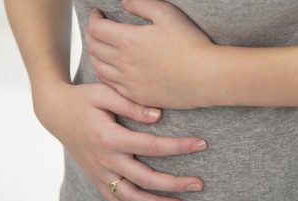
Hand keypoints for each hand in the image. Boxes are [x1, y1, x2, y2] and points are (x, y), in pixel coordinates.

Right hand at [33, 82, 206, 200]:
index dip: (179, 147)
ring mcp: (99, 172)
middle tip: (199, 184)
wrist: (54, 112)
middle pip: (145, 178)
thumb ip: (131, 105)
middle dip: (175, 183)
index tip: (202, 144)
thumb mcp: (104, 93)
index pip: (152, 146)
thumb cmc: (82, 99)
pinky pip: (113, 200)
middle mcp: (105, 160)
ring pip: (130, 197)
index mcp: (109, 137)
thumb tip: (159, 116)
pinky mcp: (95, 177)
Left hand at [86, 0, 215, 108]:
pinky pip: (111, 85)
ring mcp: (128, 82)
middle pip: (94, 47)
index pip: (97, 28)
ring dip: (95, 55)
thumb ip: (141, 4)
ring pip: (99, 67)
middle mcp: (123, 63)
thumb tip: (124, 3)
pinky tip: (110, 70)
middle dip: (92, 35)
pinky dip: (105, 74)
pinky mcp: (136, 95)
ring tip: (101, 48)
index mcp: (128, 40)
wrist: (205, 77)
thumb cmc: (190, 45)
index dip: (93, 18)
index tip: (98, 14)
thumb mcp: (167, 14)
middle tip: (98, 29)